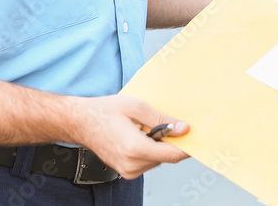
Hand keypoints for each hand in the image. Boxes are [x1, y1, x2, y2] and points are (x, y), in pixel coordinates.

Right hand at [69, 94, 189, 179]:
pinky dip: (150, 149)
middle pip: (166, 157)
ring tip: (146, 127)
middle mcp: (132, 165)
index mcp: (135, 149)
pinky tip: (141, 135)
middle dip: (171, 141)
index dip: (187, 146)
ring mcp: (128, 170)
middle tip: (167, 123)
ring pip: (157, 160)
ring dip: (159, 145)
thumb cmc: (105, 111)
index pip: (172, 155)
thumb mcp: (137, 107)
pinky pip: (147, 162)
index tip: (196, 136)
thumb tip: (183, 128)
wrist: (81, 121)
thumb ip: (161, 119)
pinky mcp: (126, 171)